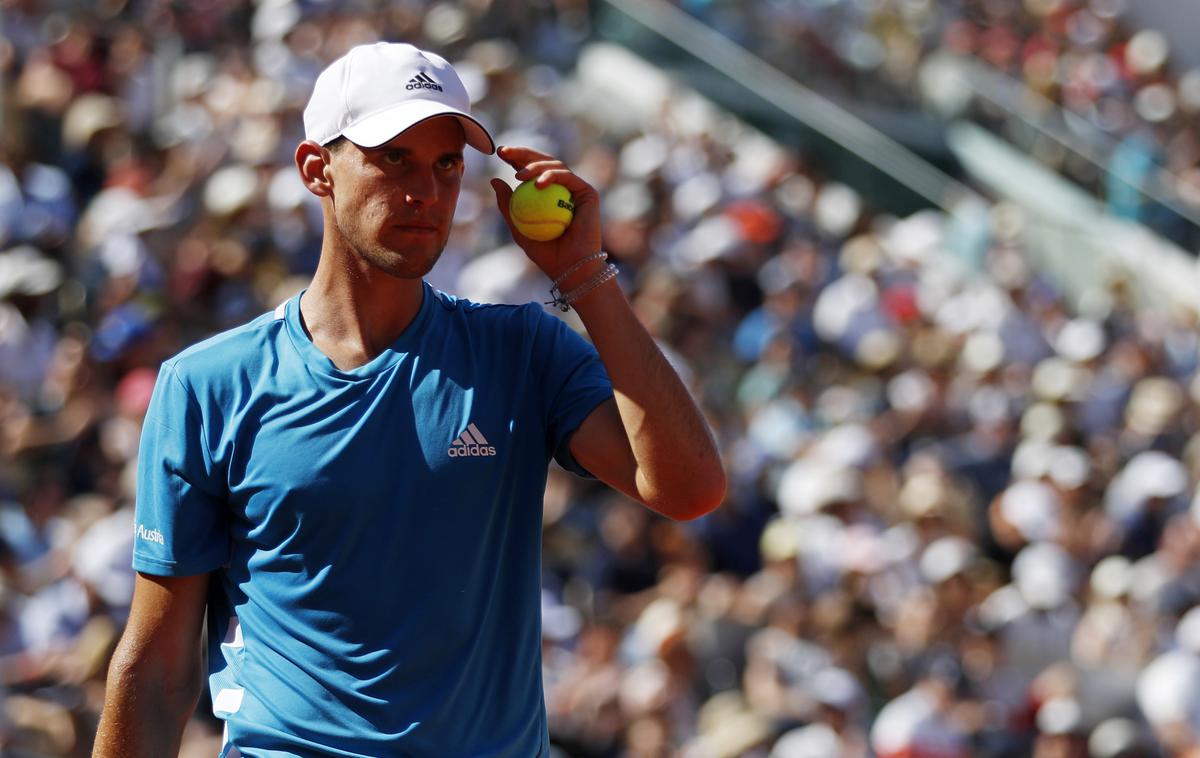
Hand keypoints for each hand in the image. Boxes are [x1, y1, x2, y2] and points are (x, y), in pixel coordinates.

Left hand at [490, 145, 603, 282]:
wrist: (571, 268)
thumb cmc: (546, 254)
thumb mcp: (518, 228)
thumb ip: (507, 205)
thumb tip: (494, 180)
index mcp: (548, 195)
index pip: (531, 170)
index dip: (517, 158)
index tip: (500, 153)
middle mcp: (564, 189)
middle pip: (544, 161)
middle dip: (524, 153)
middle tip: (506, 152)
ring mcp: (577, 189)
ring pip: (556, 165)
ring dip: (535, 166)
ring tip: (519, 176)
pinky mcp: (588, 193)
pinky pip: (568, 177)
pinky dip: (552, 176)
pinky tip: (537, 183)